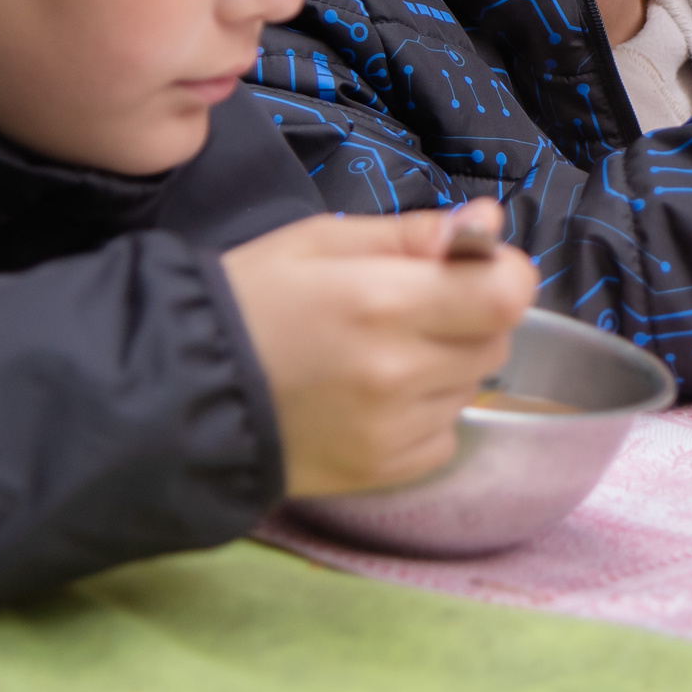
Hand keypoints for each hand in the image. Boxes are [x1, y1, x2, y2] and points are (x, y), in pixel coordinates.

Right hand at [221, 200, 536, 498]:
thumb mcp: (321, 241)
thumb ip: (412, 234)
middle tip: (409, 308)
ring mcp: (394, 429)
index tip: (468, 269)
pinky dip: (426, 412)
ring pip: (472, 386)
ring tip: (379, 354)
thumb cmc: (250, 300)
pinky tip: (374, 396)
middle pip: (495, 340)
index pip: (507, 293)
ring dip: (446, 365)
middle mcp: (399, 371)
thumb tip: (487, 220)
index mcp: (385, 301)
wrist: (184, 393)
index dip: (500, 273)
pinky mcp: (386, 470)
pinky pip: (445, 432)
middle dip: (469, 317)